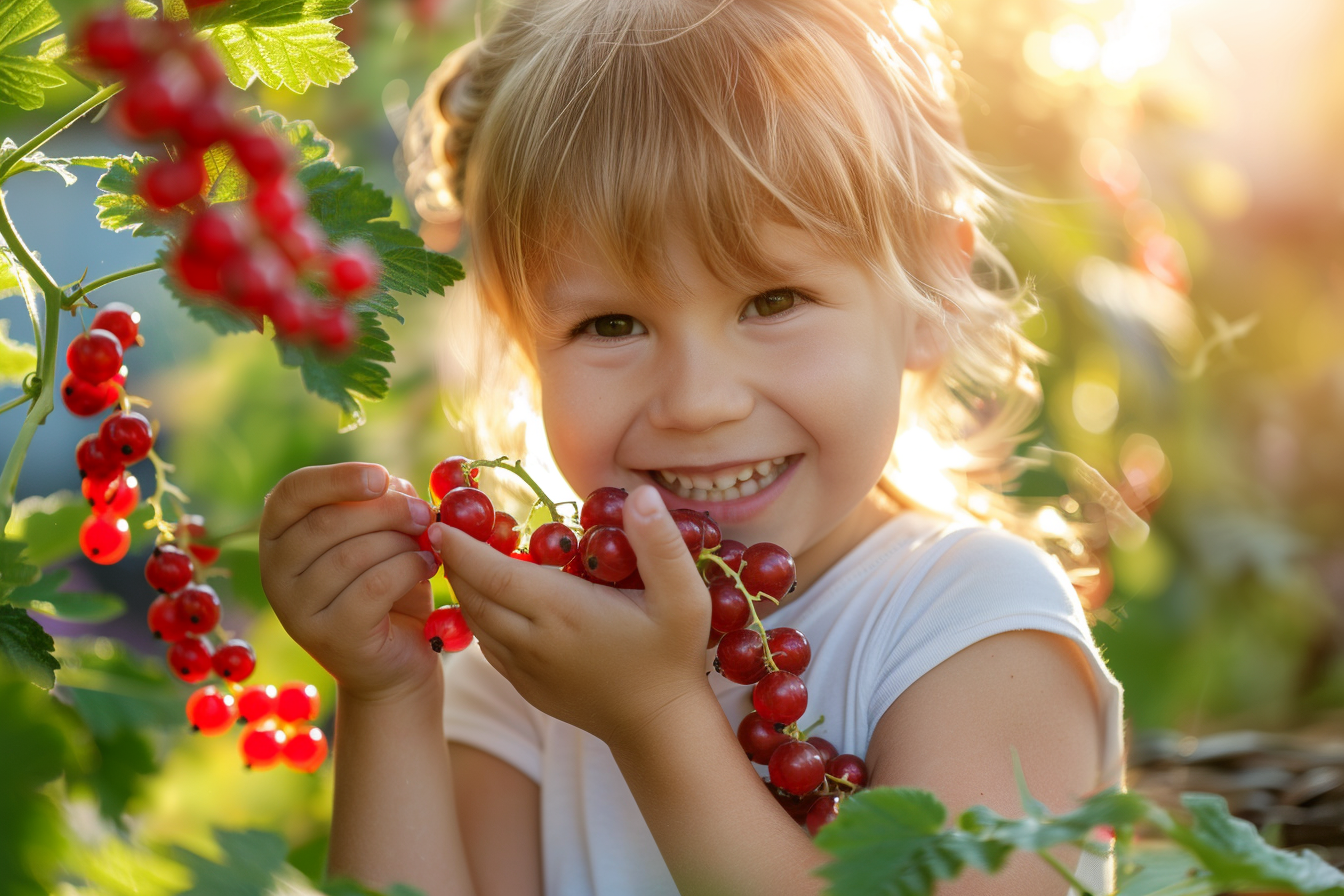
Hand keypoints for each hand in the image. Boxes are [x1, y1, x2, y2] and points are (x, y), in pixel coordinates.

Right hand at [259, 462, 441, 702]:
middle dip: (387, 511)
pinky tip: (426, 567)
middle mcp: (274, 572)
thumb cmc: (387, 587)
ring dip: (401, 542)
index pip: (293, 492)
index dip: (337, 478)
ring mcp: (296, 609)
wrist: (396, 660)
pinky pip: (373, 586)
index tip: (381, 476)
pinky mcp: (329, 636)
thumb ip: (382, 503)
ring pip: (352, 554)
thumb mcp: (381, 534)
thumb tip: (393, 485)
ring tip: (427, 546)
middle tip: (424, 515)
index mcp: (279, 535)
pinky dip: (407, 569)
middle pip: (328, 522)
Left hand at [432, 485, 713, 746]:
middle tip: (448, 529)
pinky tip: (489, 598)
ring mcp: (525, 668)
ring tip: (463, 557)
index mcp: (561, 611)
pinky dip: (479, 617)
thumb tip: (640, 495)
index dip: (462, 548)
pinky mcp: (525, 685)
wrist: (659, 725)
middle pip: (474, 596)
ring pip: (476, 621)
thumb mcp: (684, 597)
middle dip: (455, 562)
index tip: (441, 523)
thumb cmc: (673, 654)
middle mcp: (533, 640)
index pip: (493, 574)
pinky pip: (488, 645)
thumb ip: (660, 544)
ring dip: (464, 589)